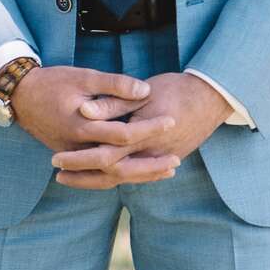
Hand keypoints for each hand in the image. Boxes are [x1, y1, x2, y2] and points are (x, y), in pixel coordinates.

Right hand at [11, 65, 178, 182]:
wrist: (19, 96)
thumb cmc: (53, 82)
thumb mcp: (84, 76)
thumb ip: (115, 85)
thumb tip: (145, 90)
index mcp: (83, 125)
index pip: (123, 134)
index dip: (149, 128)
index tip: (171, 121)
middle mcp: (78, 147)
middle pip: (119, 165)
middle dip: (148, 166)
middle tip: (175, 162)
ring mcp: (73, 155)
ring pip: (108, 175)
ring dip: (138, 174)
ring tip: (164, 172)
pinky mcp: (71, 157)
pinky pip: (98, 173)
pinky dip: (120, 174)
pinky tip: (138, 172)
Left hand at [49, 71, 229, 189]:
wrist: (213, 98)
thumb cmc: (176, 89)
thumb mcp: (143, 92)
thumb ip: (113, 103)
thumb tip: (84, 110)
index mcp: (141, 136)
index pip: (104, 155)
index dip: (79, 158)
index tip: (56, 159)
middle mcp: (150, 154)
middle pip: (111, 173)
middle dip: (83, 176)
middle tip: (58, 174)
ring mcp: (160, 160)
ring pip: (124, 178)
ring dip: (97, 180)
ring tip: (72, 178)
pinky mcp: (166, 159)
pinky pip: (137, 175)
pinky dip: (117, 178)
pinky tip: (103, 177)